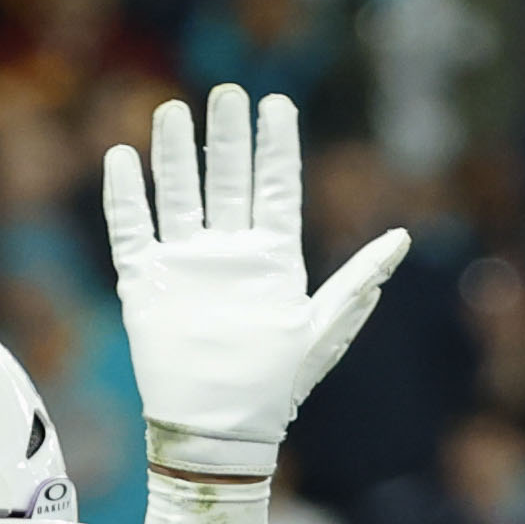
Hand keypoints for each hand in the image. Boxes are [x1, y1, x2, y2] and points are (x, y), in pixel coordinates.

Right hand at [99, 85, 407, 481]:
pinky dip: (126, 196)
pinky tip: (122, 157)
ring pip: (178, 195)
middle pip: (226, 180)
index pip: (276, 187)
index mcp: (272, 258)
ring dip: (175, 153)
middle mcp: (228, 253)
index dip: (276, 146)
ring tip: (172, 110)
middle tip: (226, 92)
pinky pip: (131, 230)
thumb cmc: (276, 388)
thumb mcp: (322, 330)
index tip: (275, 104)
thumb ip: (356, 282)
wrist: (220, 431)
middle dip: (226, 137)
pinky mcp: (145, 283)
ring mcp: (185, 265)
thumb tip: (402, 239)